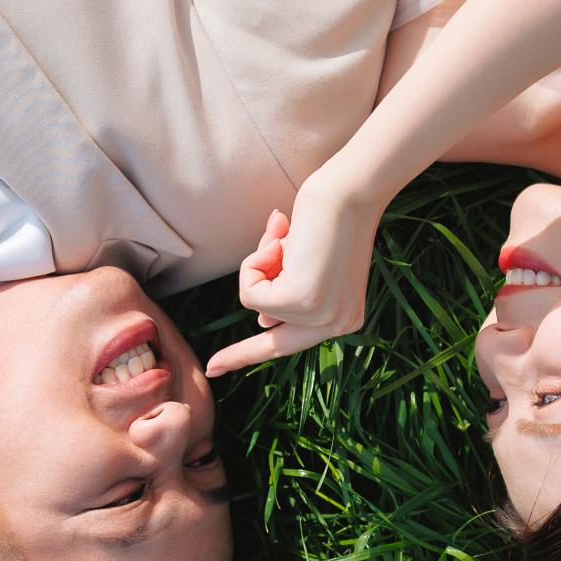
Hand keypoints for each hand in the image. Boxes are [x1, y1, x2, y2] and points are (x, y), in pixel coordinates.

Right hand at [205, 181, 381, 376]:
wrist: (349, 189)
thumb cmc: (328, 215)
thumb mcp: (305, 263)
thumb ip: (287, 294)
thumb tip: (263, 321)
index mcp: (344, 317)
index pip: (291, 345)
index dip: (252, 356)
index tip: (217, 370)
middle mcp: (338, 324)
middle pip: (271, 342)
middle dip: (239, 354)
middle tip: (212, 367)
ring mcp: (320, 316)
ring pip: (255, 303)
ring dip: (257, 266)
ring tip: (282, 239)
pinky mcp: (300, 301)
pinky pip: (250, 291)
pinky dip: (253, 263)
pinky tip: (279, 241)